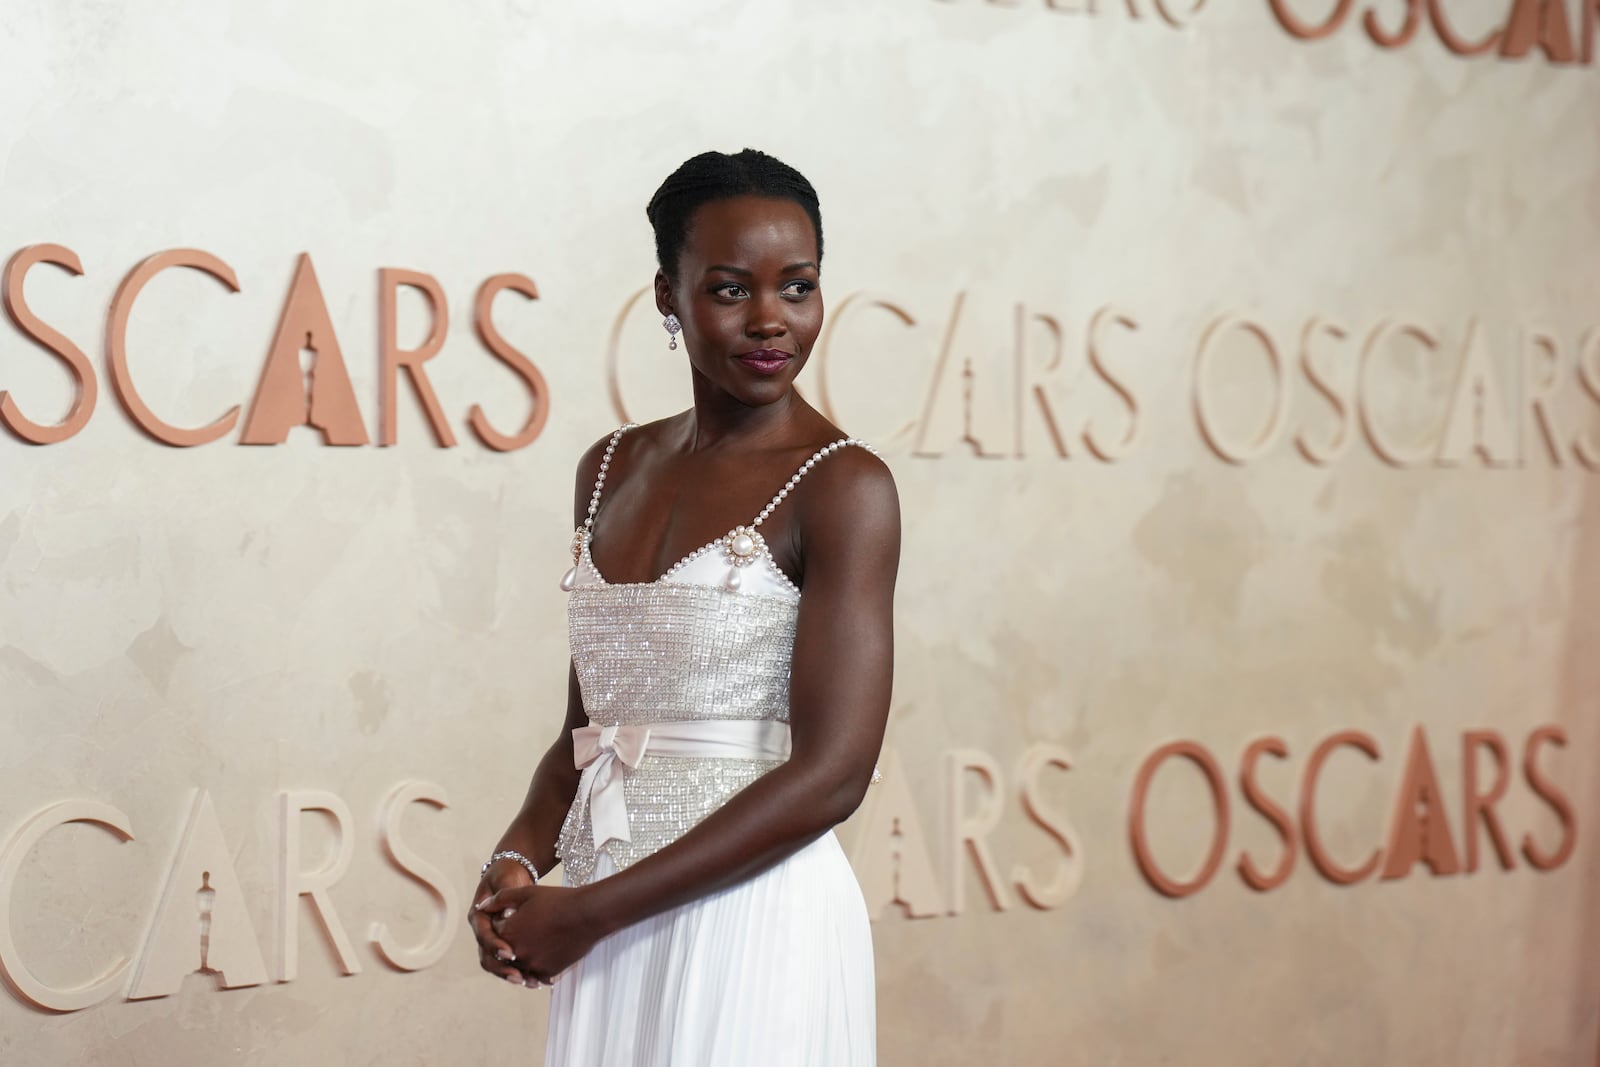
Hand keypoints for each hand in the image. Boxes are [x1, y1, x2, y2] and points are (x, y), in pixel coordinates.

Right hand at [469, 859, 534, 986]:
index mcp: (478, 917)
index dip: (495, 946)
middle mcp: (483, 932)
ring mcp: (493, 941)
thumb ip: (505, 894)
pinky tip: (538, 979)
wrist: (512, 876)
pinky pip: (510, 964)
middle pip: (487, 958)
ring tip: (531, 983)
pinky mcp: (506, 945)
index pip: (483, 936)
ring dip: (512, 975)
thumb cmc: (508, 875)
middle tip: (520, 977)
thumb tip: (506, 916)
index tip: (510, 954)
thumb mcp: (507, 880)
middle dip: (503, 970)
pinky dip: (522, 971)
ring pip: (497, 965)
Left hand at [477, 882, 603, 986]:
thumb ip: (501, 899)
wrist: (588, 914)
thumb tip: (482, 906)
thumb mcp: (526, 892)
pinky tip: (545, 956)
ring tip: (535, 945)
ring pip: (518, 967)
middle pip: (504, 953)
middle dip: (510, 944)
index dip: (503, 924)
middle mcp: (515, 952)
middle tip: (527, 933)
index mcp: (508, 932)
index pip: (494, 934)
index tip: (515, 917)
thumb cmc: (558, 900)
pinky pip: (535, 975)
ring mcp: (531, 964)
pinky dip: (537, 969)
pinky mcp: (547, 972)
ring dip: (522, 958)